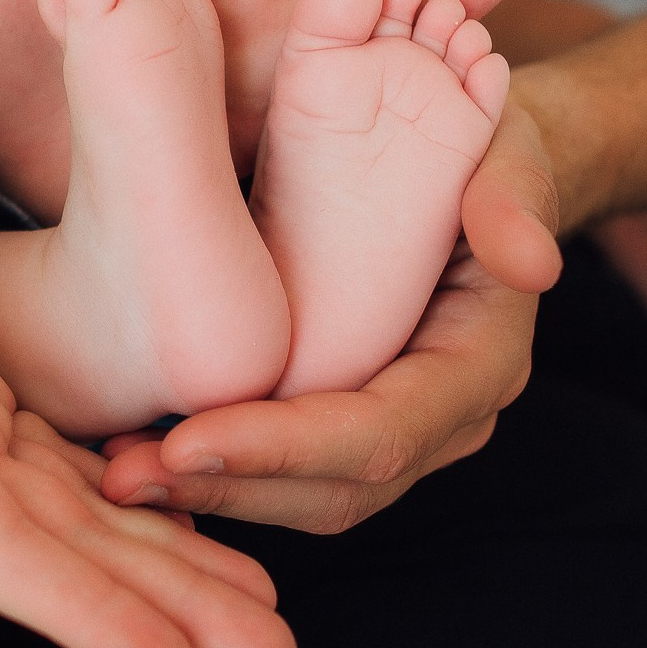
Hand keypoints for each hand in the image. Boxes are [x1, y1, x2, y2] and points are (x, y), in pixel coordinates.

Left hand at [97, 101, 561, 530]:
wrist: (471, 161)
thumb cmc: (481, 148)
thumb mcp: (506, 152)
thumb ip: (514, 198)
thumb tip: (532, 266)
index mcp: (480, 366)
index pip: (380, 437)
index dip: (284, 449)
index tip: (186, 442)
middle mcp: (442, 421)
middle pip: (336, 492)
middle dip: (229, 490)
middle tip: (121, 478)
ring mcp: (394, 430)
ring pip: (302, 499)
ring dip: (208, 494)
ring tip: (114, 473)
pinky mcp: (344, 421)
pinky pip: (281, 472)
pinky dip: (213, 471)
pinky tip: (136, 455)